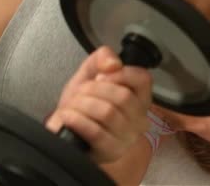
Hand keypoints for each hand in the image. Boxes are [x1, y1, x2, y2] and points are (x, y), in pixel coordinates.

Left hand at [45, 46, 152, 163]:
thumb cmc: (82, 105)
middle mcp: (140, 119)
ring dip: (82, 105)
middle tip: (80, 93)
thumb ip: (102, 58)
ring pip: (108, 112)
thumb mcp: (90, 74)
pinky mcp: (111, 151)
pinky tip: (68, 117)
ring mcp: (128, 137)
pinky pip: (96, 132)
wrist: (66, 132)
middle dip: (93, 90)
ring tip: (72, 107)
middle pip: (123, 96)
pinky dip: (77, 120)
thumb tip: (113, 64)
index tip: (100, 77)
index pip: (143, 79)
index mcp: (140, 98)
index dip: (120, 74)